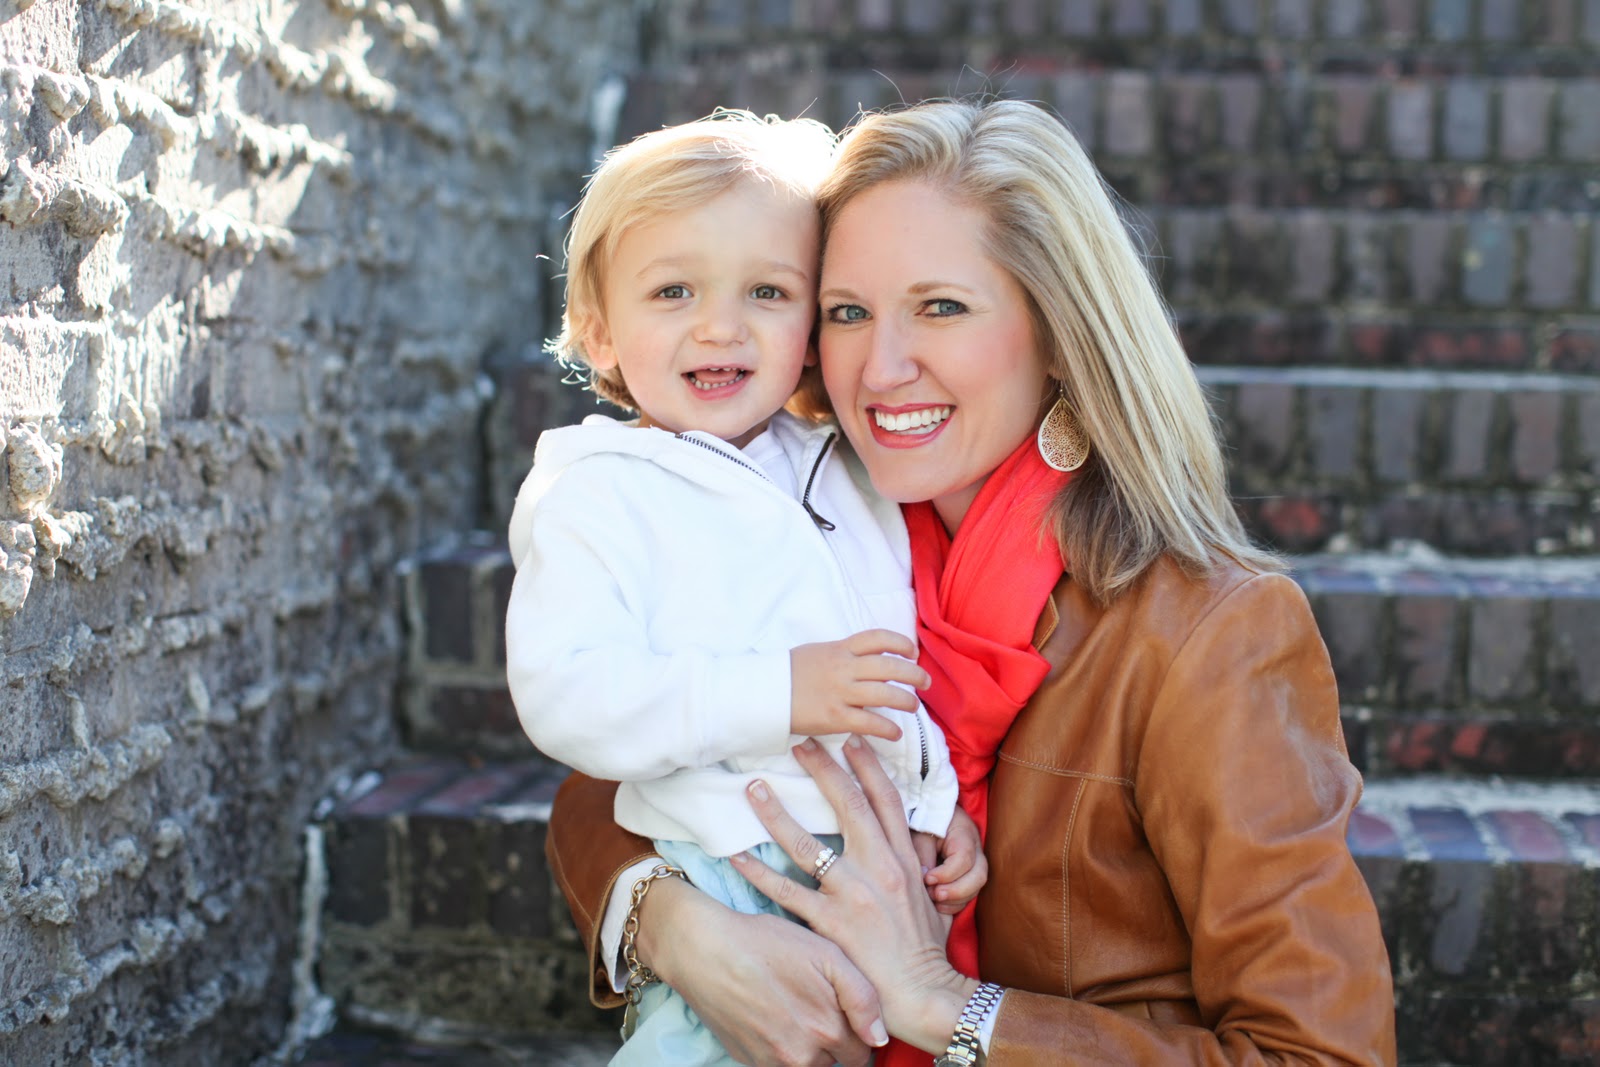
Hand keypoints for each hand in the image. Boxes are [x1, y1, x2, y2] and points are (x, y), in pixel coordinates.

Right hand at [636, 875, 886, 1066]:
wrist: (705, 949)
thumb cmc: (768, 943)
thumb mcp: (827, 954)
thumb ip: (863, 998)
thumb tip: (879, 1039)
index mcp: (828, 1029)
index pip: (862, 1052)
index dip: (857, 1030)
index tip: (843, 1010)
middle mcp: (802, 1056)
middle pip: (835, 1062)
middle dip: (833, 1040)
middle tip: (815, 1003)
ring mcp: (773, 1062)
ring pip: (808, 1065)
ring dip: (808, 1047)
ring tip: (792, 1007)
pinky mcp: (749, 1061)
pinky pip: (778, 1064)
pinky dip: (780, 1047)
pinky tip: (771, 1014)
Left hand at [732, 737, 977, 1053]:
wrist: (926, 993)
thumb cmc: (926, 948)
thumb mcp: (930, 894)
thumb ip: (913, 863)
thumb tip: (903, 839)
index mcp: (904, 857)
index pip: (885, 799)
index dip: (866, 765)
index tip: (849, 740)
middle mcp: (878, 867)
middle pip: (847, 804)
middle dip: (822, 769)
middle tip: (798, 743)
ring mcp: (853, 894)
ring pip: (807, 843)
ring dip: (777, 813)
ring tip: (754, 789)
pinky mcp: (830, 923)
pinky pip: (785, 891)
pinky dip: (758, 872)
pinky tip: (736, 855)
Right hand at [789, 629, 929, 741]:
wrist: (763, 694)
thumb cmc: (788, 673)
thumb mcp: (816, 652)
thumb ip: (842, 654)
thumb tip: (867, 659)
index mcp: (839, 649)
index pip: (877, 638)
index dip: (900, 643)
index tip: (911, 651)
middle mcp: (843, 668)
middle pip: (889, 666)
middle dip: (913, 673)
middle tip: (925, 682)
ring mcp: (840, 693)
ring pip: (885, 694)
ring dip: (906, 701)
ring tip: (913, 706)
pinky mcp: (835, 717)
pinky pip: (870, 723)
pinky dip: (888, 729)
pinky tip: (895, 733)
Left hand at [925, 807, 987, 914]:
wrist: (930, 815)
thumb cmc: (923, 822)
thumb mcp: (919, 833)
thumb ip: (922, 855)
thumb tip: (925, 880)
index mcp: (964, 833)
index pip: (964, 858)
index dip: (947, 873)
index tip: (927, 879)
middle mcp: (976, 849)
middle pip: (979, 875)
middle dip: (957, 890)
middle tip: (935, 895)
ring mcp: (976, 862)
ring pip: (977, 887)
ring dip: (956, 899)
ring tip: (934, 901)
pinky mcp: (970, 874)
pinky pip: (970, 893)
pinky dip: (956, 903)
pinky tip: (939, 905)